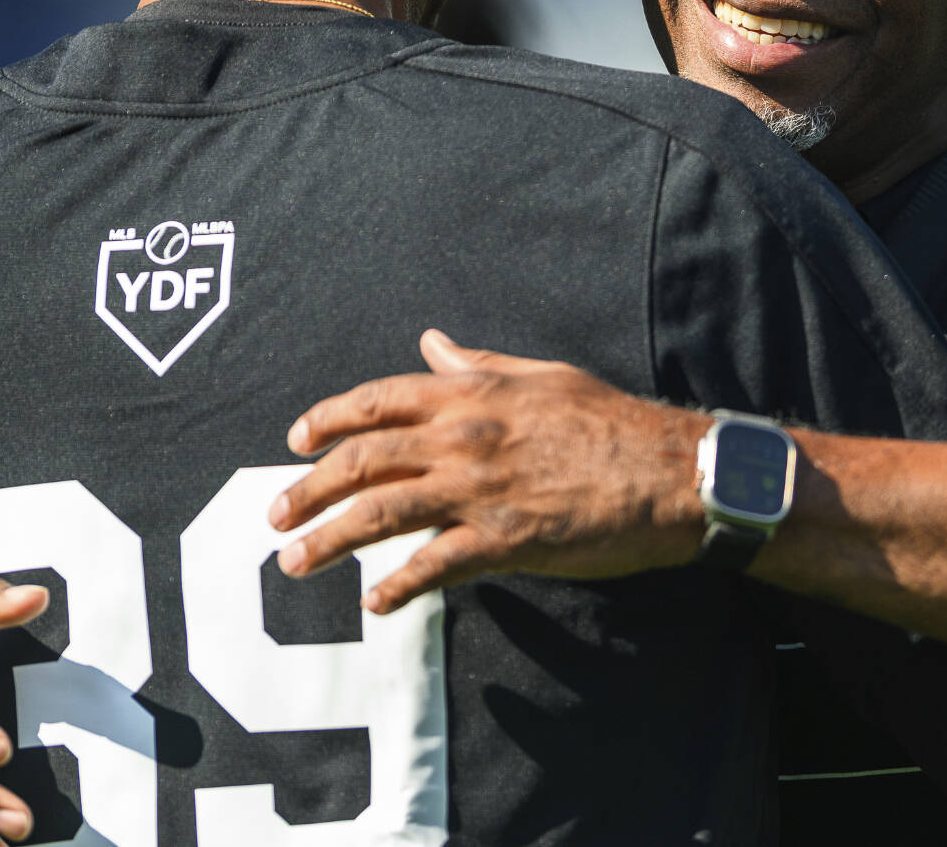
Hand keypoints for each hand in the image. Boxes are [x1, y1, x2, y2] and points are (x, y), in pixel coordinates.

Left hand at [270, 329, 711, 611]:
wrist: (671, 472)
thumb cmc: (613, 421)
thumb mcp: (543, 375)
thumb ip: (479, 362)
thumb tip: (431, 342)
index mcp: (473, 394)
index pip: (379, 401)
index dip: (328, 420)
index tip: (296, 441)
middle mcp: (465, 438)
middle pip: (363, 460)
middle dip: (308, 489)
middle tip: (274, 516)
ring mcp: (481, 491)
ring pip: (381, 513)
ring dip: (330, 540)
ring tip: (296, 561)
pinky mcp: (504, 540)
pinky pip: (434, 566)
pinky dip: (398, 586)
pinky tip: (374, 602)